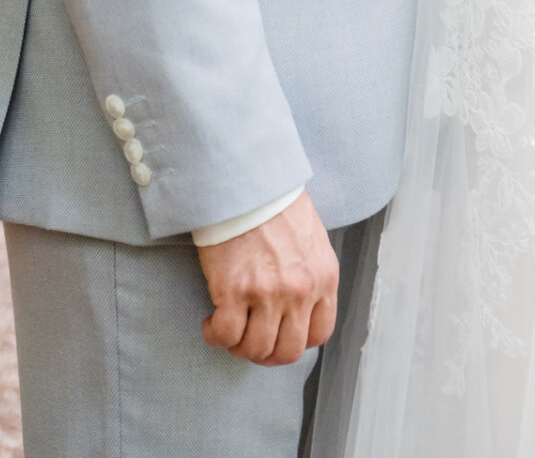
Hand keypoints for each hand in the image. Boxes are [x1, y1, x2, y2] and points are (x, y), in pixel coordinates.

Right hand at [197, 190, 338, 367]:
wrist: (246, 180)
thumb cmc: (275, 203)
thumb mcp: (311, 239)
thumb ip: (311, 274)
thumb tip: (298, 304)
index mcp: (324, 277)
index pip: (319, 334)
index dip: (296, 341)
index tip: (280, 335)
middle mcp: (300, 291)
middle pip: (287, 351)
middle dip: (267, 353)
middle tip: (251, 341)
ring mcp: (267, 293)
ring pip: (255, 349)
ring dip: (239, 347)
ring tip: (230, 330)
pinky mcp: (233, 291)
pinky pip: (225, 335)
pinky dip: (215, 336)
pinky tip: (211, 323)